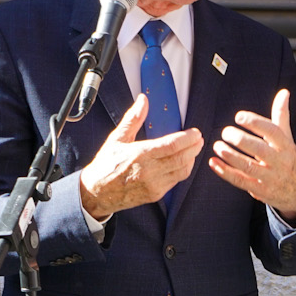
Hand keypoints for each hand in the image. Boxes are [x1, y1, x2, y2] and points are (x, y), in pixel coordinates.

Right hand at [80, 94, 202, 220]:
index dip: (188, 138)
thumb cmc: (105, 166)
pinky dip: (183, 171)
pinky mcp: (155, 195)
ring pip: (182, 171)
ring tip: (194, 150)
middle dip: (194, 148)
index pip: (172, 145)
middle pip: (182, 158)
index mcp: (140, 154)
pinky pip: (176, 182)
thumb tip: (143, 101)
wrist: (96, 192)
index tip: (195, 133)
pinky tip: (183, 163)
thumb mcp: (117, 138)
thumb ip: (133, 118)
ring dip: (191, 159)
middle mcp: (149, 171)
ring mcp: (153, 185)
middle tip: (199, 140)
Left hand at [209, 89, 295, 221]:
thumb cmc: (288, 160)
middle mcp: (279, 162)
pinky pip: (240, 181)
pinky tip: (214, 163)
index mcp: (286, 146)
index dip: (255, 123)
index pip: (272, 131)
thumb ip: (281, 115)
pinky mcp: (259, 190)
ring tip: (218, 146)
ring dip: (230, 156)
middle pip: (259, 149)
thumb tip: (283, 93)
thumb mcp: (288, 138)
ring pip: (248, 166)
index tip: (239, 117)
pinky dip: (225, 172)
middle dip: (240, 139)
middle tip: (225, 132)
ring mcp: (269, 178)